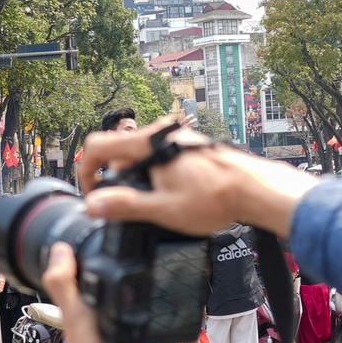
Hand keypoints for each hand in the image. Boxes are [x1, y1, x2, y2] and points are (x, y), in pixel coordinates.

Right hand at [76, 124, 317, 238]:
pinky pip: (159, 155)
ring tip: (153, 203)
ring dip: (137, 177)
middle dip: (116, 178)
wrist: (254, 188)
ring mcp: (176, 137)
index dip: (87, 171)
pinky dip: (155, 173)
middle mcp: (161, 133)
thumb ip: (125, 206)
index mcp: (149, 144)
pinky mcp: (188, 145)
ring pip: (141, 154)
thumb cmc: (214, 198)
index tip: (92, 193)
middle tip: (126, 206)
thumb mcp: (163, 209)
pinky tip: (171, 194)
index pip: (98, 145)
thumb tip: (93, 205)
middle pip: (119, 151)